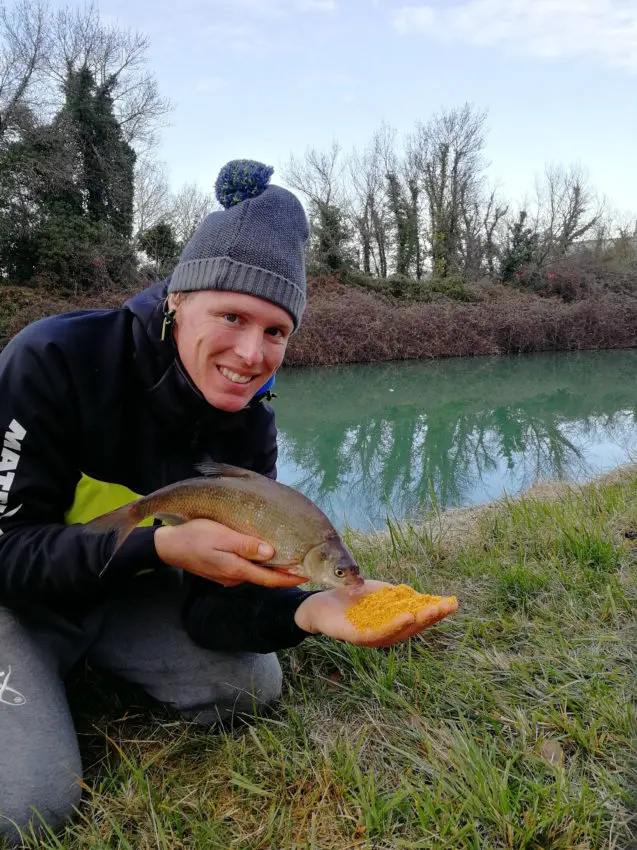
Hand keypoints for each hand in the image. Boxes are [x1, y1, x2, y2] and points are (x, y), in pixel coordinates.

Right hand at [154, 518, 306, 587]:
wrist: (169, 545)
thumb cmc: (195, 536)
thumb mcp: (221, 537)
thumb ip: (245, 546)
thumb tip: (270, 553)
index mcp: (236, 570)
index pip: (270, 579)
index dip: (290, 578)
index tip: (307, 575)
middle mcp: (234, 577)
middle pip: (265, 578)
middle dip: (284, 574)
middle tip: (304, 566)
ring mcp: (227, 575)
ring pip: (255, 573)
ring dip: (272, 569)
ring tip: (289, 560)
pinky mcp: (221, 570)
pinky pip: (245, 569)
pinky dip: (258, 565)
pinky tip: (263, 556)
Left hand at [294, 580, 457, 646]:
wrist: (320, 604)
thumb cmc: (350, 599)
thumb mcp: (377, 595)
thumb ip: (395, 596)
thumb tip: (416, 594)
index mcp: (392, 623)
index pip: (418, 617)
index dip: (436, 611)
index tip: (453, 602)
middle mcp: (386, 634)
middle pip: (413, 626)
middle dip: (432, 616)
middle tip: (449, 606)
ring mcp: (373, 637)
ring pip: (400, 632)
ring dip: (418, 621)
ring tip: (433, 610)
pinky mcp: (358, 637)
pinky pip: (379, 633)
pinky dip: (394, 626)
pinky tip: (406, 616)